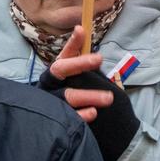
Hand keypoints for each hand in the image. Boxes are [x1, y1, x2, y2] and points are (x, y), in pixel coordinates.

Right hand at [36, 26, 140, 160]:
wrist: (67, 130)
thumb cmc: (77, 98)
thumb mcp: (82, 79)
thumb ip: (83, 61)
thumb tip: (82, 30)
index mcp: (56, 73)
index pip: (64, 54)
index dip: (72, 43)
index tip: (82, 31)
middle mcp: (50, 86)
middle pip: (60, 70)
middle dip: (79, 63)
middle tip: (99, 58)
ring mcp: (51, 103)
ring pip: (67, 96)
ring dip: (89, 95)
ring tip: (108, 98)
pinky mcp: (55, 121)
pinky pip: (68, 117)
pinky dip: (81, 115)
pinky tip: (93, 113)